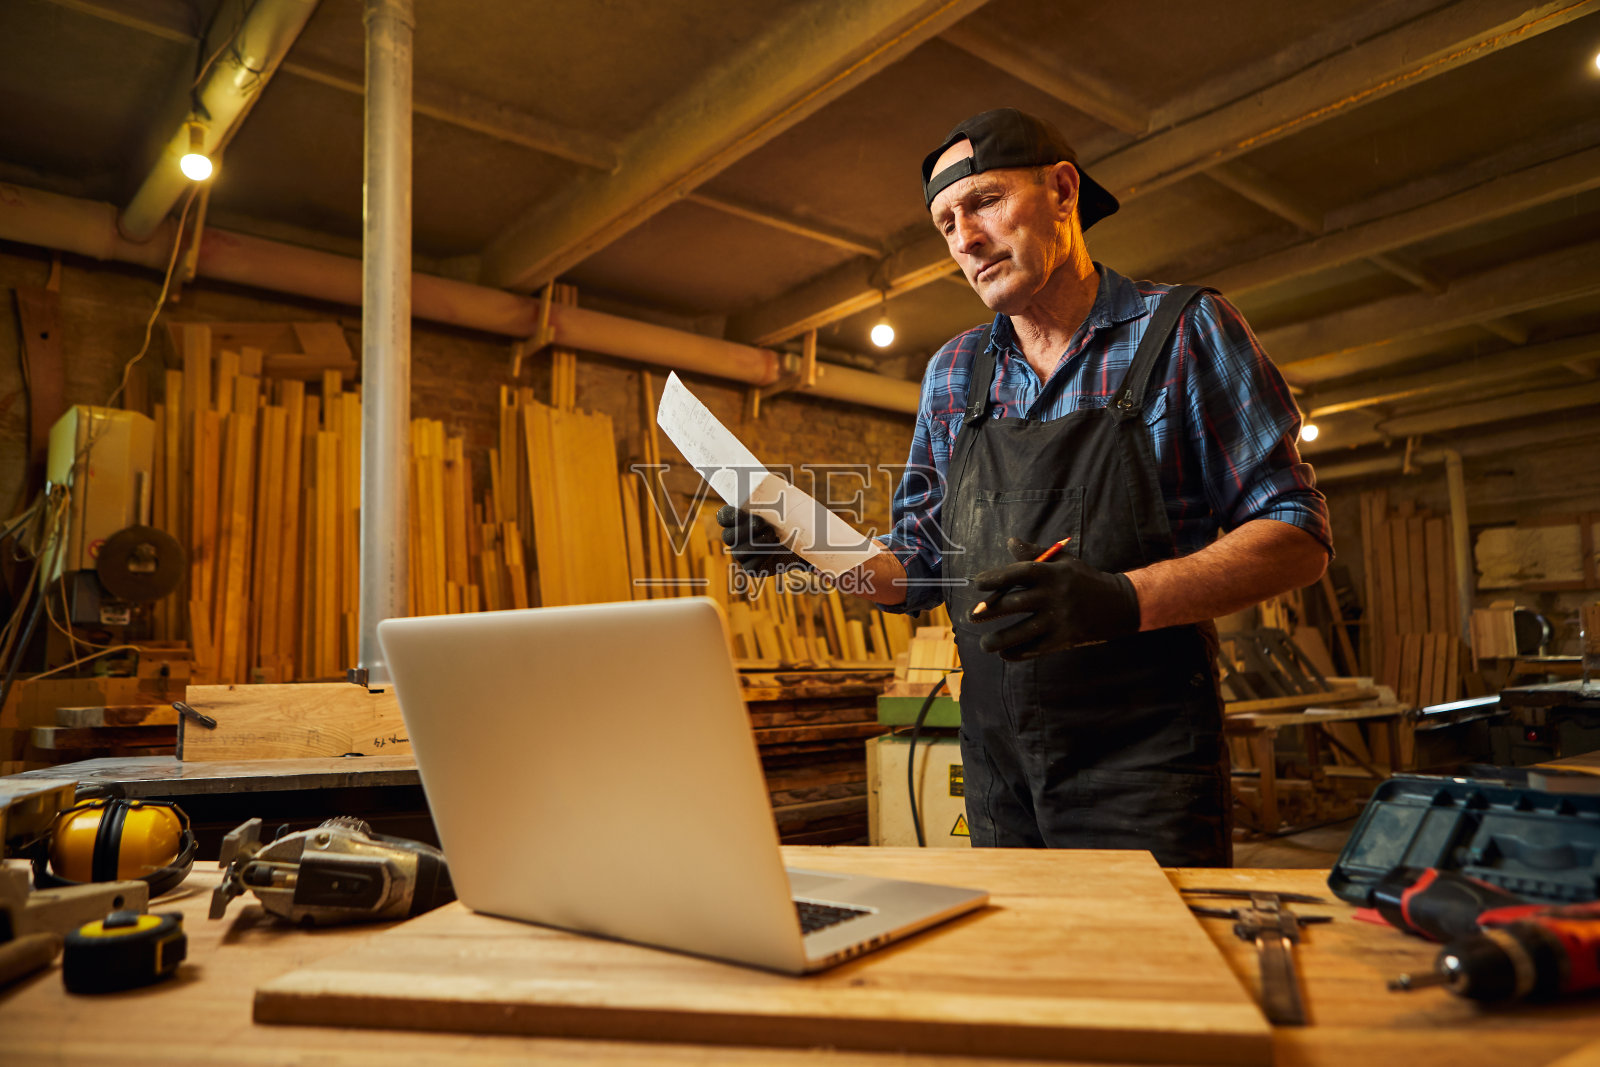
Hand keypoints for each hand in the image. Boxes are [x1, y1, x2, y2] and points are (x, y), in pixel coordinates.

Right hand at [716, 506, 809, 577]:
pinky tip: (775, 551)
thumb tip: (768, 486)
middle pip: (728, 536)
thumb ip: (775, 498)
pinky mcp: (753, 568)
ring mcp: (743, 554)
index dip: (729, 515)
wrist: (807, 542)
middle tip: (764, 525)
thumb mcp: (786, 506)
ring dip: (757, 544)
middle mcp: (737, 538)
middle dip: (746, 530)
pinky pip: (750, 567)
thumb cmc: (793, 520)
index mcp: (739, 519)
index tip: (744, 512)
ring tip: (774, 538)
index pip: (724, 516)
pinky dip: (762, 559)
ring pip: (738, 552)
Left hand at [972, 537, 1140, 659]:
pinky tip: (1004, 653)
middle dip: (989, 611)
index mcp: (1052, 573)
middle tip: (971, 615)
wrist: (1118, 605)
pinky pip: (1035, 649)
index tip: (977, 583)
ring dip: (999, 639)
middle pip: (1015, 604)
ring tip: (985, 643)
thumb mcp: (1064, 561)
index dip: (995, 578)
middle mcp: (1055, 596)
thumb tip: (1009, 542)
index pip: (1019, 573)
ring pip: (1022, 632)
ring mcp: (1060, 620)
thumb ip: (1035, 553)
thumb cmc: (1083, 579)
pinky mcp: (1065, 639)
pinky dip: (1018, 653)